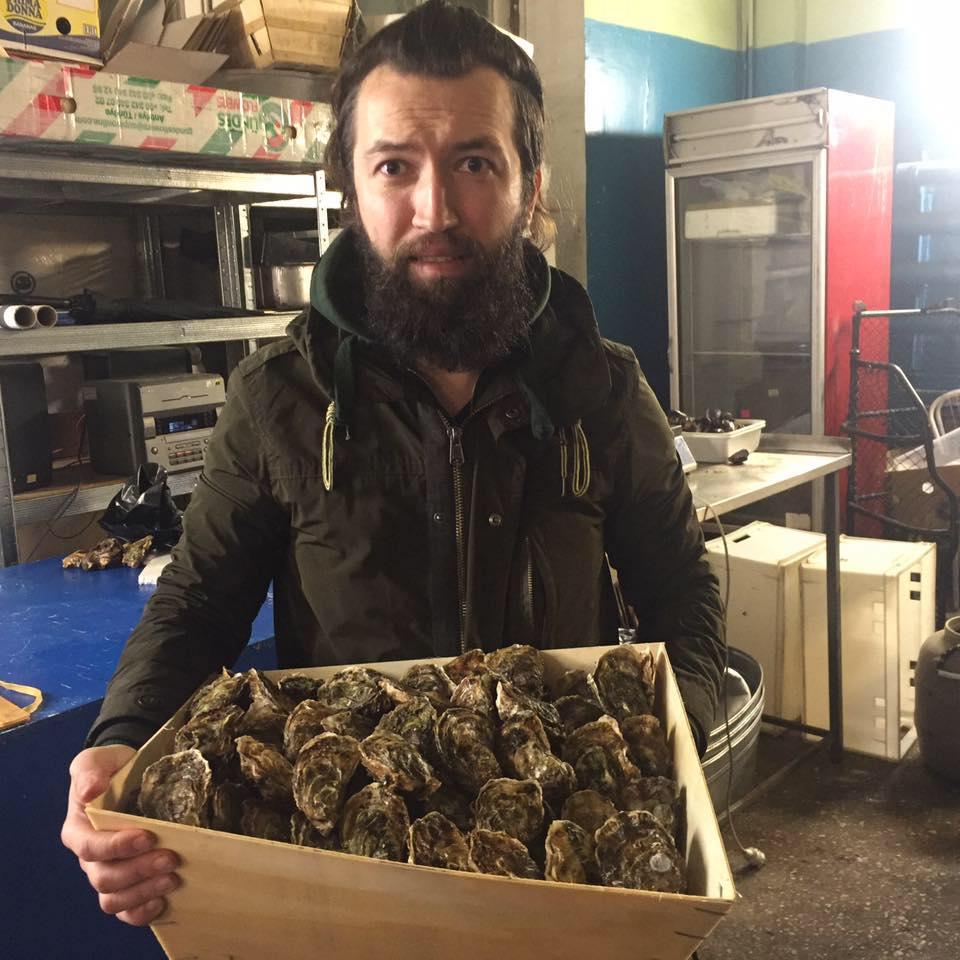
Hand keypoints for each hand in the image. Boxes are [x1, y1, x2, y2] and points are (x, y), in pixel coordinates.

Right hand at [61, 745, 179, 925]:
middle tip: (172, 858)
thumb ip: (90, 771)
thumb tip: (91, 790)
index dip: (118, 847)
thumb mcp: (98, 759)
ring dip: (143, 893)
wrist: (132, 775)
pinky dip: (142, 912)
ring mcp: (108, 873)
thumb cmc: (112, 768)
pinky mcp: (127, 884)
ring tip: (173, 879)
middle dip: (139, 871)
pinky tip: (164, 902)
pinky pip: (126, 911)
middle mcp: (90, 859)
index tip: (148, 836)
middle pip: (106, 878)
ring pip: (114, 900)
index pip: (91, 848)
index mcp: (79, 830)